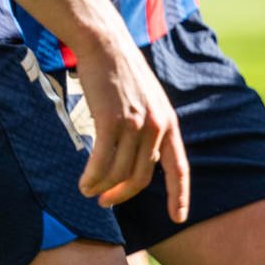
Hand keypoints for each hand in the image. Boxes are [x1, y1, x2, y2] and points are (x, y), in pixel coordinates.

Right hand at [70, 31, 188, 213]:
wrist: (106, 45)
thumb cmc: (123, 74)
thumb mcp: (148, 102)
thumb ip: (150, 130)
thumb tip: (143, 163)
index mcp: (169, 123)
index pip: (179, 168)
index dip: (180, 196)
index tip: (179, 219)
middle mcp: (156, 126)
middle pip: (141, 177)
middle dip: (122, 195)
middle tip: (106, 202)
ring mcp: (134, 123)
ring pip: (119, 172)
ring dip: (102, 188)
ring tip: (89, 191)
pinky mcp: (111, 121)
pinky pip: (101, 162)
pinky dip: (91, 178)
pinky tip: (83, 184)